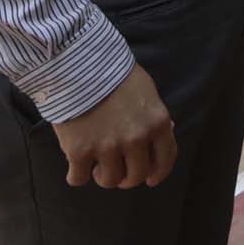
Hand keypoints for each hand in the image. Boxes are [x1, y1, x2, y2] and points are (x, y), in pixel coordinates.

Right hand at [53, 62, 175, 189]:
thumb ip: (153, 115)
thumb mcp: (145, 90)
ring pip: (109, 180)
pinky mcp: (79, 151)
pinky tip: (75, 166)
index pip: (165, 159)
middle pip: (135, 176)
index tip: (150, 179)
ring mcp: (107, 146)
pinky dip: (76, 175)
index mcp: (157, 123)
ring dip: (103, 176)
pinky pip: (79, 178)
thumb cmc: (112, 73)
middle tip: (117, 171)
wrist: (78, 64)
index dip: (157, 173)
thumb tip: (168, 130)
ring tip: (96, 164)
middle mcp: (136, 138)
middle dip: (127, 178)